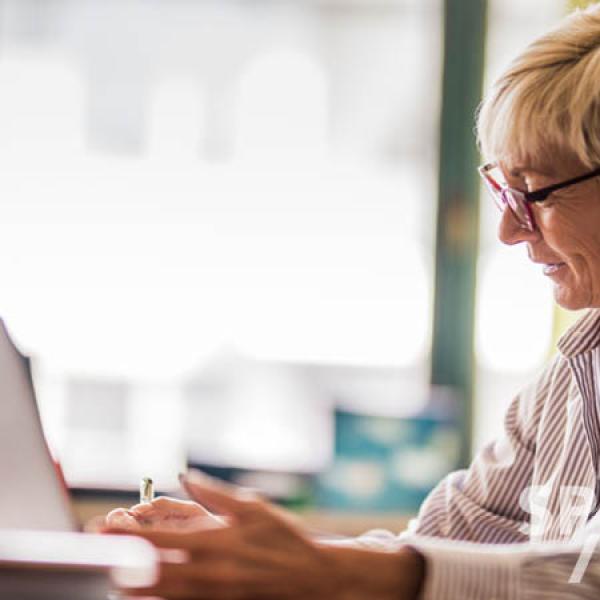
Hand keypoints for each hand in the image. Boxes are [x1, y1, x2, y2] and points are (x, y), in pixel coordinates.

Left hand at [107, 470, 424, 599]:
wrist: (311, 577)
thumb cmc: (283, 537)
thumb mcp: (253, 507)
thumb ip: (215, 492)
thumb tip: (184, 475)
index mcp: (217, 542)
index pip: (162, 540)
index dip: (130, 535)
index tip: (106, 527)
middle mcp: (211, 572)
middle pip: (155, 572)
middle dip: (124, 564)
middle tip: (99, 555)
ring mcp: (214, 594)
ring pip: (163, 594)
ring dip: (135, 586)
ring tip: (113, 578)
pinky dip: (161, 599)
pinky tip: (149, 594)